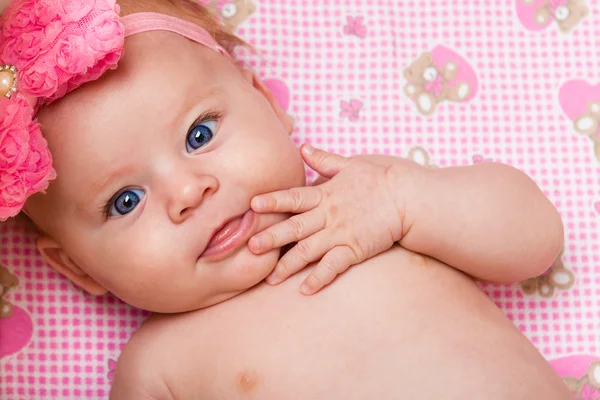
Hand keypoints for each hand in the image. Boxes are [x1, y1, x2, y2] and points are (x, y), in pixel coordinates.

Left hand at [248, 144, 404, 294]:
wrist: (410, 199)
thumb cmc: (383, 178)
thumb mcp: (352, 164)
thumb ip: (325, 160)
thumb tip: (303, 147)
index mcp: (326, 194)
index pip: (293, 197)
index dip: (273, 201)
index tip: (252, 205)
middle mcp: (329, 215)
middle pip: (294, 228)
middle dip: (271, 238)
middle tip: (250, 248)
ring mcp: (341, 234)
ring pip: (308, 251)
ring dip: (288, 265)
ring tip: (271, 278)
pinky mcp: (355, 250)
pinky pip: (333, 267)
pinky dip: (318, 278)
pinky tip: (304, 290)